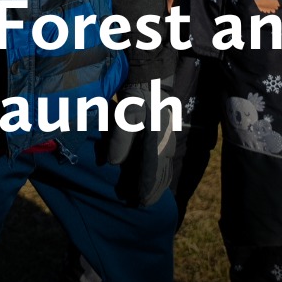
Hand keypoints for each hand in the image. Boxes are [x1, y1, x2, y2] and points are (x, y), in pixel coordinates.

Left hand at [107, 78, 176, 206]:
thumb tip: (113, 163)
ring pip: (165, 168)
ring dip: (158, 183)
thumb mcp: (126, 114)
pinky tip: (156, 176)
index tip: (140, 202)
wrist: (152, 78)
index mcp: (157, 141)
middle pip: (161, 173)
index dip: (147, 188)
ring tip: (149, 196)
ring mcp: (167, 140)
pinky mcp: (165, 135)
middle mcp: (165, 144)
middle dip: (153, 190)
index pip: (153, 172)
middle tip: (142, 204)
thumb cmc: (137, 96)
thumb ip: (121, 139)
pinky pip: (165, 160)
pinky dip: (161, 172)